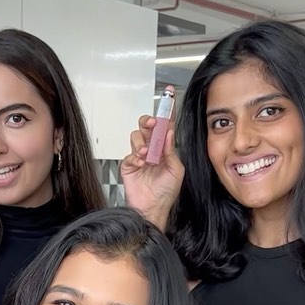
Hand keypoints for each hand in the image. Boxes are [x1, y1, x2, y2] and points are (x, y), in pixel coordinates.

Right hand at [120, 91, 183, 228]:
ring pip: (136, 136)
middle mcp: (151, 150)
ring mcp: (139, 157)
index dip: (167, 111)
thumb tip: (168, 132)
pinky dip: (134, 157)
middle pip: (146, 126)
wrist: (152, 209)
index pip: (165, 126)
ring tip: (146, 155)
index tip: (169, 95)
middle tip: (152, 123)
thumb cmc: (166, 192)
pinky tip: (140, 164)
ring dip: (141, 142)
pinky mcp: (128, 165)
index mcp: (165, 149)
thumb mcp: (176, 170)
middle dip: (148, 121)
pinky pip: (128, 154)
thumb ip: (171, 150)